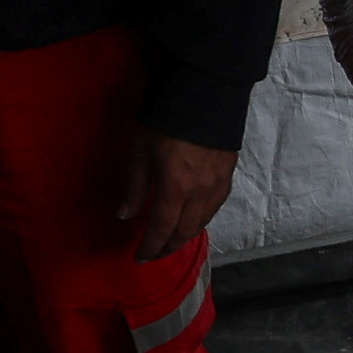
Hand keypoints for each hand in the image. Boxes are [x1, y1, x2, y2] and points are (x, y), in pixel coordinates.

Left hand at [120, 129, 238, 263]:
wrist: (204, 94)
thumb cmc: (164, 121)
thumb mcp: (141, 152)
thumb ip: (135, 187)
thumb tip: (124, 215)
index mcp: (175, 188)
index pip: (162, 229)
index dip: (150, 247)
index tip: (140, 258)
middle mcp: (199, 194)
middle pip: (184, 232)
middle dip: (167, 247)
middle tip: (154, 253)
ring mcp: (217, 186)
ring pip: (202, 223)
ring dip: (185, 236)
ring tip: (171, 241)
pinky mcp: (228, 176)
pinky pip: (214, 208)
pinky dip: (201, 220)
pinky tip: (193, 219)